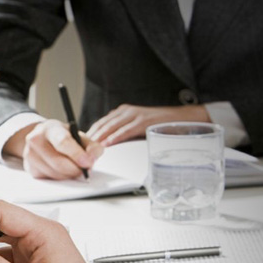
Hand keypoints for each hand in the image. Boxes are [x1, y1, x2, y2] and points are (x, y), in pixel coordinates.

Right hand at [3, 120, 103, 179]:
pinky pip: (50, 179)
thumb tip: (93, 157)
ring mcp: (30, 155)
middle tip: (86, 169)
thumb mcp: (77, 135)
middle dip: (76, 169)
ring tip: (75, 168)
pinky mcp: (30, 169)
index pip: (62, 142)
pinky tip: (63, 170)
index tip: (88, 163)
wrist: (40, 139)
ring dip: (70, 175)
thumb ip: (90, 145)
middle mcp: (35, 140)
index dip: (77, 154)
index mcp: (50, 128)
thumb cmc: (61, 137)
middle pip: (59, 163)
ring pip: (56, 174)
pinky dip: (61, 178)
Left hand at [87, 104, 209, 146]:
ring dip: (100, 138)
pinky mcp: (144, 121)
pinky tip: (108, 144)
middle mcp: (126, 111)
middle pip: (103, 125)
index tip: (80, 145)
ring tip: (89, 149)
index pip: (101, 123)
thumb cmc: (159, 126)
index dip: (89, 134)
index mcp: (123, 112)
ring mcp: (135, 115)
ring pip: (111, 126)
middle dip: (91, 138)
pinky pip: (126, 130)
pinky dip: (116, 137)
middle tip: (81, 150)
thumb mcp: (136, 128)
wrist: (182, 119)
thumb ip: (122, 133)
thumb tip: (106, 147)